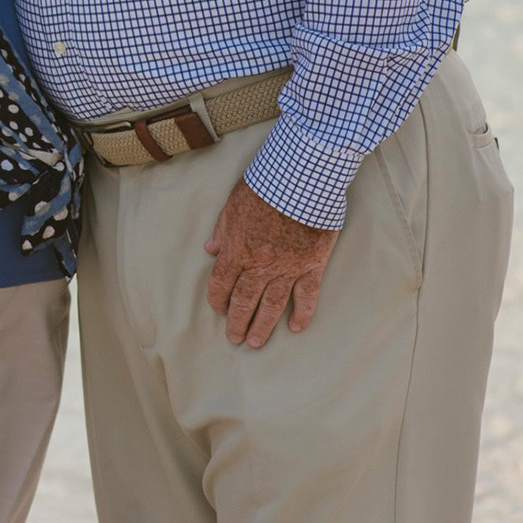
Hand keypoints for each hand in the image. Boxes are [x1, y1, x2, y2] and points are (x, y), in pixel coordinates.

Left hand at [203, 176, 338, 348]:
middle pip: (244, 300)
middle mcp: (260, 265)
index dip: (217, 299)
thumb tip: (210, 249)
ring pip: (272, 305)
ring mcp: (287, 268)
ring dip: (262, 326)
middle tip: (234, 338)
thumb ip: (222, 229)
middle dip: (237, 321)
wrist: (302, 180)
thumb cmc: (266, 186)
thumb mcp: (233, 203)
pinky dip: (302, 313)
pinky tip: (296, 327)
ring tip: (255, 342)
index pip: (222, 283)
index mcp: (237, 249)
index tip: (218, 309)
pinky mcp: (312, 265)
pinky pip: (307, 295)